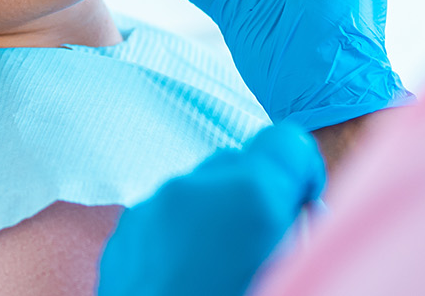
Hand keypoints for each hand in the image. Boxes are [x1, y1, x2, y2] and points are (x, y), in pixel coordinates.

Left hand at [97, 124, 324, 295]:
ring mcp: (150, 212)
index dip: (300, 177)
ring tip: (220, 274)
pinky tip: (187, 283)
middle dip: (256, 199)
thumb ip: (300, 229)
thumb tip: (300, 213)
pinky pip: (164, 218)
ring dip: (215, 220)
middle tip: (263, 252)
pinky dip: (180, 239)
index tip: (301, 212)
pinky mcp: (122, 238)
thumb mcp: (293, 266)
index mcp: (248, 195)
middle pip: (239, 164)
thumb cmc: (244, 294)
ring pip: (197, 192)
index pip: (287, 144)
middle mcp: (193, 190)